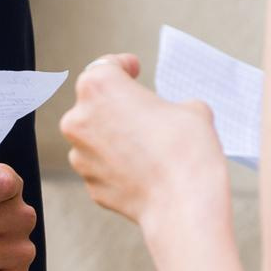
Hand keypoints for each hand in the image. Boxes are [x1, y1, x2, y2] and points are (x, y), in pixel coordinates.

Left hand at [61, 55, 227, 232]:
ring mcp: (80, 155)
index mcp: (99, 87)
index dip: (122, 66)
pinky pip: (103, 167)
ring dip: (116, 137)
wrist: (182, 204)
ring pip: (96, 137)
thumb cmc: (186, 151)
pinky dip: (118, 165)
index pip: (106, 66)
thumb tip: (167, 117)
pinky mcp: (89, 184)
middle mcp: (79, 119)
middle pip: (95, 103)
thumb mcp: (191, 109)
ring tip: (149, 147)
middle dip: (118, 106)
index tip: (132, 69)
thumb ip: (170, 105)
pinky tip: (144, 170)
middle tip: (147, 112)